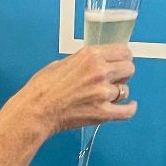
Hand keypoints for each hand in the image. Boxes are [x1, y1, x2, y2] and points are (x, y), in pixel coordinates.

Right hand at [14, 45, 136, 137]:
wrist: (36, 110)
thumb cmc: (42, 88)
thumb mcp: (62, 62)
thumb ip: (84, 62)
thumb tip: (95, 64)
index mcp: (90, 55)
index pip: (124, 52)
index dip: (123, 58)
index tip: (121, 62)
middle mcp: (99, 71)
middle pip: (129, 69)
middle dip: (123, 74)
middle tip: (115, 79)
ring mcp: (102, 93)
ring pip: (126, 90)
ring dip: (118, 92)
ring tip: (107, 95)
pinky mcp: (102, 113)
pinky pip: (127, 111)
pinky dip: (129, 109)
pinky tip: (129, 106)